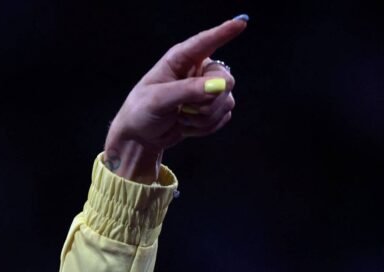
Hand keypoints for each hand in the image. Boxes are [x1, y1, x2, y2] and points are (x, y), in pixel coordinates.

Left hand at [104, 16, 247, 182]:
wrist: (141, 137)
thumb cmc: (141, 112)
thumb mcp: (158, 100)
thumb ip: (188, 91)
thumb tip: (219, 86)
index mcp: (180, 60)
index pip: (206, 42)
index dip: (225, 31)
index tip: (242, 22)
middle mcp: (197, 70)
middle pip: (226, 79)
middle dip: (209, 99)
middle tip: (185, 109)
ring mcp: (206, 89)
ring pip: (227, 99)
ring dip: (205, 117)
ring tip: (181, 118)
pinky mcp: (211, 107)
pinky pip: (224, 115)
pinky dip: (206, 126)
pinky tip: (187, 126)